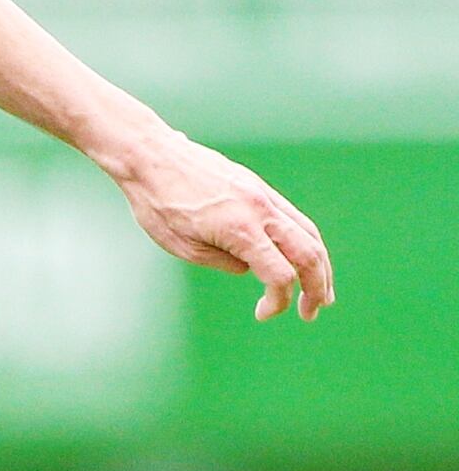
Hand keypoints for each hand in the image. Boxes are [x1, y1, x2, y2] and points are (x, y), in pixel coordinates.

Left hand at [113, 130, 334, 320]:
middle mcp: (260, 210)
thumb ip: (223, 262)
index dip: (278, 301)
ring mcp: (262, 194)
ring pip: (308, 233)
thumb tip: (250, 268)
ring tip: (320, 291)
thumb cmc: (158, 203)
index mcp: (241, 229)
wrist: (150, 155)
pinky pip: (293, 216)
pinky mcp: (258, 186)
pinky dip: (304, 241)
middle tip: (311, 312)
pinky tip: (300, 257)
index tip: (262, 314)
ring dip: (319, 265)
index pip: (280, 274)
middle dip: (317, 288)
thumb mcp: (183, 247)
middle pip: (309, 254)